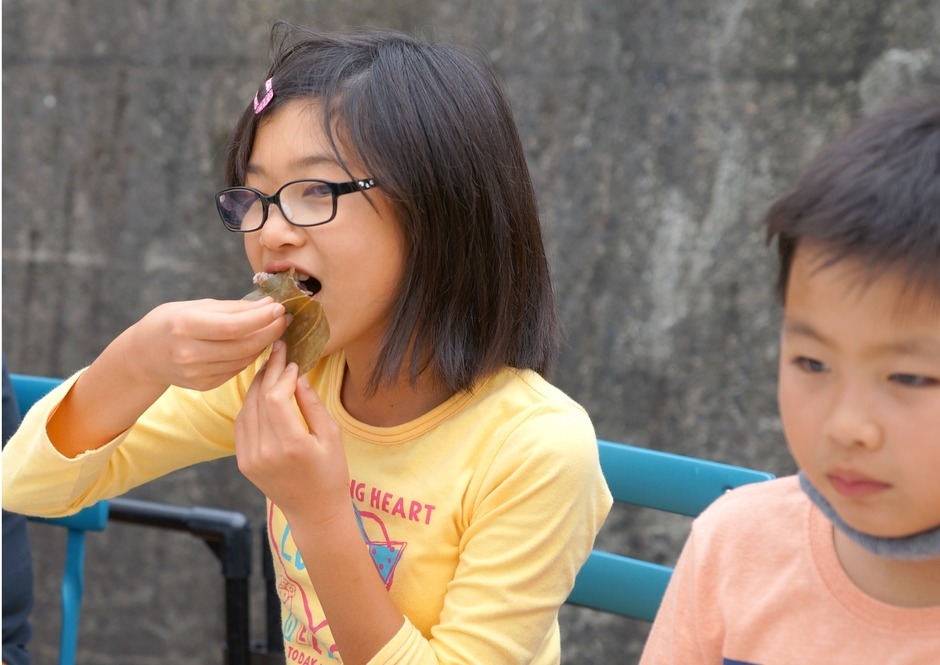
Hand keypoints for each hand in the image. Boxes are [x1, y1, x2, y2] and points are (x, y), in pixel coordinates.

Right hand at [121, 297, 289, 392]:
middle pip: (243, 345)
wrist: (143, 356)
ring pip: (244, 359)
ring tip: (275, 328)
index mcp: (184, 327)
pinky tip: (257, 343)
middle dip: (270, 331)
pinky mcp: (204, 385)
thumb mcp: (195, 307)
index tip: (280, 308)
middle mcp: (189, 353)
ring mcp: (196, 373)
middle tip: (285, 318)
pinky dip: (251, 355)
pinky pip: (237, 369)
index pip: (234, 326)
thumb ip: (233, 308)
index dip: (261, 318)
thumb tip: (268, 305)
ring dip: (264, 343)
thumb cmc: (171, 322)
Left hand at [234, 341, 350, 522]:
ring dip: (257, 385)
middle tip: (279, 351)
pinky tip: (261, 392)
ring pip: (246, 409)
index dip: (283, 373)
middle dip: (269, 372)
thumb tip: (298, 375)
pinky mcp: (243, 462)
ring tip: (270, 367)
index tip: (294, 359)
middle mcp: (265, 452)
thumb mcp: (331, 437)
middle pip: (258, 400)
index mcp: (291, 446)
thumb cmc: (331, 474)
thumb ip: (312, 405)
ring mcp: (250, 459)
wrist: (314, 512)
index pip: (276, 397)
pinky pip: (241, 424)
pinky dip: (250, 404)